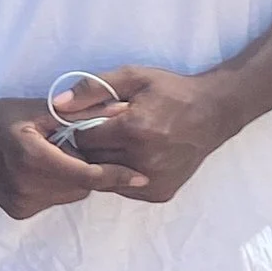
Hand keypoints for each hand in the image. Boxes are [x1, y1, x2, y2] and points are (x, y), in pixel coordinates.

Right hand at [0, 96, 110, 220]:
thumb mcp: (35, 109)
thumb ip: (78, 114)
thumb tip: (120, 112)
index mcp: (34, 160)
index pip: (89, 175)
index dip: (117, 176)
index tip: (141, 177)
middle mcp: (29, 187)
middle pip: (82, 187)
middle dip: (91, 171)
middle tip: (83, 150)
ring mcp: (23, 203)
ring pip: (69, 195)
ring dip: (74, 179)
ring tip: (59, 156)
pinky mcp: (18, 211)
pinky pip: (52, 200)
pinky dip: (56, 186)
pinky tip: (41, 169)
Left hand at [47, 66, 248, 206]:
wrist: (214, 113)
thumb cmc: (171, 91)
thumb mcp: (133, 77)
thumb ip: (92, 88)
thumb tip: (56, 104)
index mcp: (134, 129)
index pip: (82, 139)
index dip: (78, 129)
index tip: (86, 120)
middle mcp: (143, 160)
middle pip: (91, 161)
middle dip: (89, 147)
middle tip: (100, 133)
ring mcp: (153, 180)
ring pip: (104, 179)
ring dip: (103, 163)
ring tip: (116, 144)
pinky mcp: (160, 193)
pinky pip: (123, 189)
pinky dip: (120, 175)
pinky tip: (131, 157)